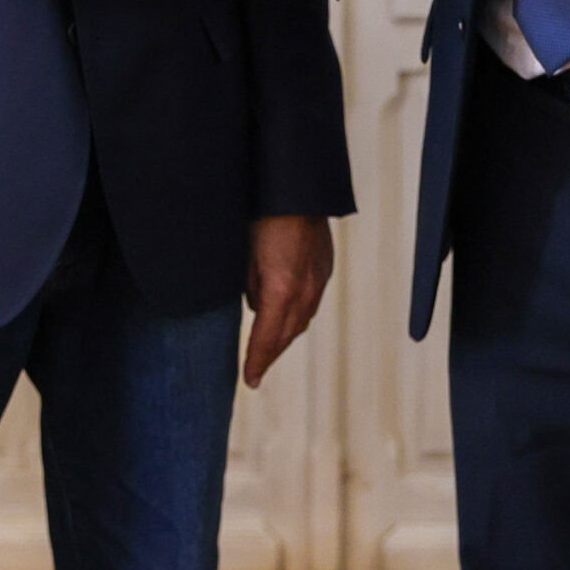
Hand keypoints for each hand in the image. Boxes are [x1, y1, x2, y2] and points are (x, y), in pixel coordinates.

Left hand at [242, 215, 333, 388]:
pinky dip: (297, 318)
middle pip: (286, 335)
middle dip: (270, 355)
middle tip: (256, 372)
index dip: (256, 361)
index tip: (250, 380)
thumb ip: (252, 286)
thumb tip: (257, 307)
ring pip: (302, 322)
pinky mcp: (324, 270)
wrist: (299, 189)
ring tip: (269, 352)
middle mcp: (304, 290)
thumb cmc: (264, 216)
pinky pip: (311, 304)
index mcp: (281, 289)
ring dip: (285, 339)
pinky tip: (288, 320)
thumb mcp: (245, 255)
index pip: (266, 337)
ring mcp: (318, 280)